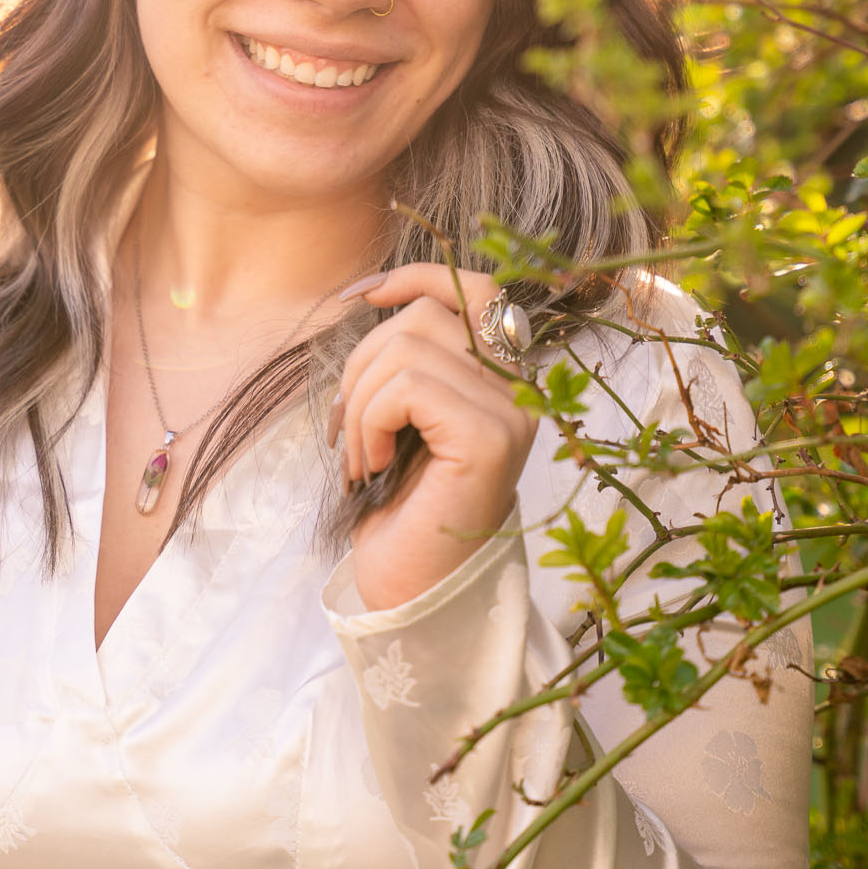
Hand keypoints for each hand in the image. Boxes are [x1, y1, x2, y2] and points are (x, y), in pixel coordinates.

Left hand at [330, 265, 537, 610]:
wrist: (410, 591)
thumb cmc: (400, 509)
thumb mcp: (397, 416)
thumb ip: (405, 359)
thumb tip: (372, 294)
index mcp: (500, 378)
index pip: (474, 288)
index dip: (416, 277)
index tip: (362, 296)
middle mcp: (520, 389)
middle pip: (423, 315)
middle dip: (361, 366)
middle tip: (347, 433)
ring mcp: (512, 412)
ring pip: (408, 348)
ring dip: (359, 403)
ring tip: (362, 458)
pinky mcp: (491, 438)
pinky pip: (408, 385)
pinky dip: (370, 421)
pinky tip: (375, 467)